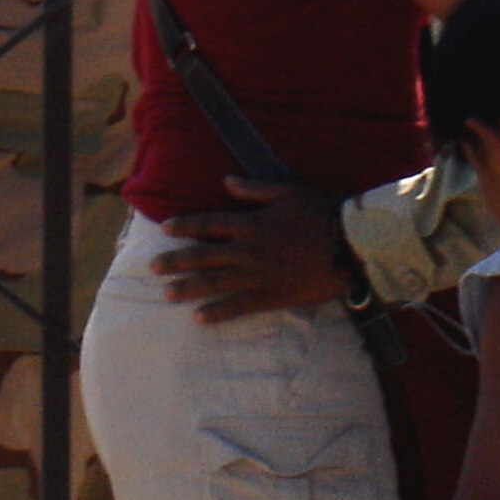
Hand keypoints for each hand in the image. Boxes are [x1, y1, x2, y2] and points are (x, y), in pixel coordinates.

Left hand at [155, 178, 344, 322]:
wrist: (347, 244)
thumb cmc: (320, 213)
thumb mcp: (287, 192)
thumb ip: (254, 189)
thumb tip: (226, 181)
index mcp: (251, 223)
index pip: (209, 224)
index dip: (185, 225)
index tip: (165, 229)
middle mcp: (247, 250)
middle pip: (203, 256)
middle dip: (176, 261)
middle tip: (153, 268)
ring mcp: (257, 275)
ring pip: (214, 283)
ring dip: (188, 289)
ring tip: (167, 295)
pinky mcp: (270, 296)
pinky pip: (238, 306)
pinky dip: (217, 313)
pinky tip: (199, 319)